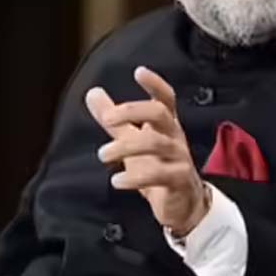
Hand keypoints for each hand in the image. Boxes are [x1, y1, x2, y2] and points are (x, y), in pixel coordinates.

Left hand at [85, 66, 209, 235]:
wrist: (183, 204)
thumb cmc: (158, 167)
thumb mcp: (135, 140)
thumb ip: (115, 120)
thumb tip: (92, 93)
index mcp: (166, 124)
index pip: (165, 98)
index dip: (155, 84)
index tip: (139, 71)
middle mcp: (175, 137)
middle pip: (160, 113)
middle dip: (133, 111)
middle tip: (107, 118)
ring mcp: (179, 158)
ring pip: (156, 143)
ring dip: (126, 146)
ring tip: (103, 154)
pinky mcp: (178, 181)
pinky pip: (159, 175)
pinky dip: (135, 178)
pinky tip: (117, 180)